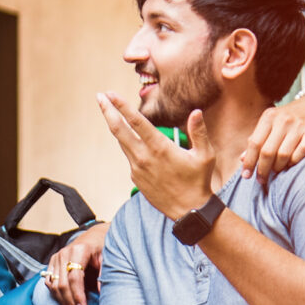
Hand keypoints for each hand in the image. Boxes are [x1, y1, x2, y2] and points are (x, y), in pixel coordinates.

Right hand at [45, 221, 107, 304]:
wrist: (93, 237)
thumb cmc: (101, 248)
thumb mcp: (107, 258)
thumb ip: (104, 274)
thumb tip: (102, 293)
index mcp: (79, 250)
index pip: (74, 277)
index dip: (78, 295)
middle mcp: (64, 254)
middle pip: (62, 284)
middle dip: (71, 302)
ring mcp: (56, 258)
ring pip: (54, 286)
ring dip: (64, 302)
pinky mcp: (52, 263)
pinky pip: (49, 283)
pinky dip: (57, 296)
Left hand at [95, 92, 215, 222]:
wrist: (188, 211)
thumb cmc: (198, 181)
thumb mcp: (205, 156)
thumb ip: (199, 132)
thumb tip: (196, 112)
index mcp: (160, 148)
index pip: (136, 122)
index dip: (121, 106)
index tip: (110, 94)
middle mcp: (144, 157)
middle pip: (119, 130)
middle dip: (107, 111)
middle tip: (100, 96)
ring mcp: (137, 168)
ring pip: (121, 142)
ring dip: (114, 125)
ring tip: (109, 111)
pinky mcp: (135, 177)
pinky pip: (129, 155)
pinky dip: (128, 143)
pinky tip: (131, 138)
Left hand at [240, 92, 304, 180]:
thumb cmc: (293, 115)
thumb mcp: (273, 121)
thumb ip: (258, 138)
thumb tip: (243, 158)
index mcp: (269, 117)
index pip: (254, 143)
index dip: (249, 162)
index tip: (246, 175)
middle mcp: (283, 120)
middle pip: (267, 151)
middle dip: (262, 169)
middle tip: (261, 180)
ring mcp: (299, 125)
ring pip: (283, 154)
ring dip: (278, 168)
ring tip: (276, 172)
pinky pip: (301, 152)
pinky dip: (294, 162)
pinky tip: (290, 166)